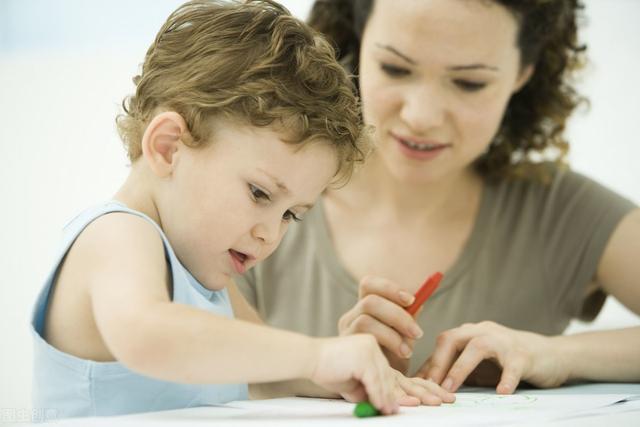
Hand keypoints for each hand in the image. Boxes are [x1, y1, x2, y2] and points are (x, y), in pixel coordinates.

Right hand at [310, 335, 453, 413]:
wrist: (309, 358)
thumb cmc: (327, 370)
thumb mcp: (355, 386)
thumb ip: (373, 392)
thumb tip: (391, 406)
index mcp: (376, 355)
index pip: (401, 374)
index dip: (420, 387)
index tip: (436, 398)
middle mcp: (376, 349)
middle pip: (403, 374)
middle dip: (425, 390)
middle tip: (444, 400)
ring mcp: (370, 349)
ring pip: (390, 380)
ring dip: (402, 398)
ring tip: (423, 406)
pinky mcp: (363, 355)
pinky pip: (376, 380)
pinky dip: (382, 396)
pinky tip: (388, 407)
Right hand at [338, 276, 423, 372]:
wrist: (371, 390)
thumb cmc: (386, 361)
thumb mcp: (400, 338)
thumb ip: (405, 321)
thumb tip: (418, 303)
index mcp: (362, 309)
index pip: (369, 284)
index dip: (389, 287)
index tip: (412, 300)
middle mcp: (350, 317)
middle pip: (369, 300)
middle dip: (397, 314)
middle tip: (418, 333)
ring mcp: (346, 332)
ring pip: (366, 319)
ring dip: (393, 333)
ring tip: (408, 351)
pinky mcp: (346, 347)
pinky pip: (366, 338)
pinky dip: (389, 344)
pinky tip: (401, 357)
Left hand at [416, 321, 569, 393]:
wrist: (551, 355)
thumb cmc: (508, 360)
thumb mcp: (479, 364)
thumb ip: (456, 368)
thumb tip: (426, 382)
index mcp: (470, 332)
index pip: (442, 344)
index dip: (427, 363)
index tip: (415, 384)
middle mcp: (484, 331)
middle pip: (454, 338)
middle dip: (438, 361)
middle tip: (428, 384)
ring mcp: (504, 341)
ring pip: (479, 347)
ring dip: (460, 368)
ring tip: (450, 388)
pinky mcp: (524, 355)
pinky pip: (513, 366)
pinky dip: (506, 379)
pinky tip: (501, 392)